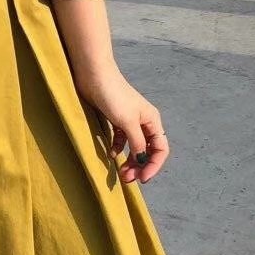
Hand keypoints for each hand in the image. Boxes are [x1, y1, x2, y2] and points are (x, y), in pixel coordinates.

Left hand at [76, 64, 169, 183]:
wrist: (94, 75)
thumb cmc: (113, 96)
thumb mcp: (128, 122)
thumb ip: (137, 142)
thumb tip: (143, 159)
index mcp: (152, 121)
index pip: (160, 148)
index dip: (154, 165)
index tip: (142, 178)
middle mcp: (143, 122)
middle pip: (147, 150)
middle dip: (140, 165)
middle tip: (127, 178)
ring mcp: (129, 121)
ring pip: (134, 147)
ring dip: (130, 160)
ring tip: (120, 172)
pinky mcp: (115, 119)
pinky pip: (121, 139)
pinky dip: (118, 148)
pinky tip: (111, 155)